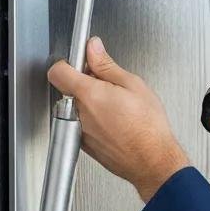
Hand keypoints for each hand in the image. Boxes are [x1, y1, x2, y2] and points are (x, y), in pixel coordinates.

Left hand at [47, 37, 190, 202]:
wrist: (152, 161)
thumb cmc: (148, 127)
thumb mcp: (133, 85)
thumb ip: (106, 65)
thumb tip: (93, 49)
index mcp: (89, 95)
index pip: (58, 71)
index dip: (67, 63)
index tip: (81, 63)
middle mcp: (78, 114)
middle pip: (67, 89)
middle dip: (83, 83)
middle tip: (107, 85)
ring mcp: (79, 132)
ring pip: (74, 108)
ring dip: (88, 103)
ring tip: (114, 107)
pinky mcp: (84, 145)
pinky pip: (81, 124)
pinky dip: (92, 120)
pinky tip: (113, 122)